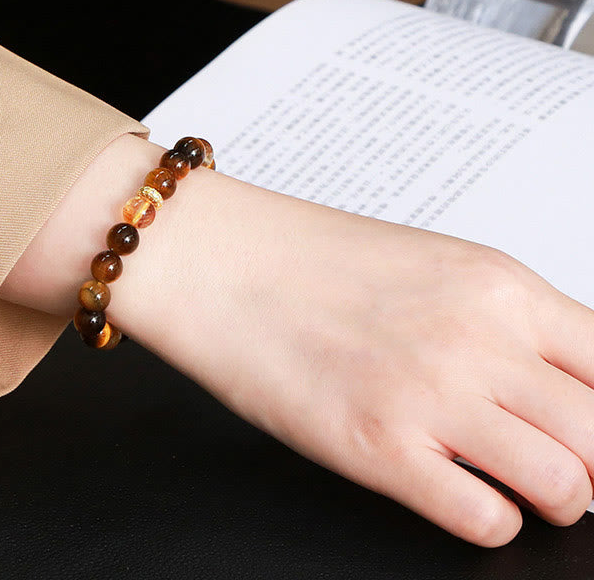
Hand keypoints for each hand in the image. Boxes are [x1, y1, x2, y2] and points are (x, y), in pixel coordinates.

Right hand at [0, 134, 593, 546]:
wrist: (221, 261)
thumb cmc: (308, 258)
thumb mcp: (430, 265)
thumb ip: (501, 319)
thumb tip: (556, 381)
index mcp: (499, 286)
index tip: (589, 424)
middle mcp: (479, 340)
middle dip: (592, 462)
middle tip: (557, 461)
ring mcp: (432, 396)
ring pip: (566, 487)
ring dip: (549, 494)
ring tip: (507, 477)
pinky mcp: (380, 449)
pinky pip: (487, 519)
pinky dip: (487, 516)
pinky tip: (453, 487)